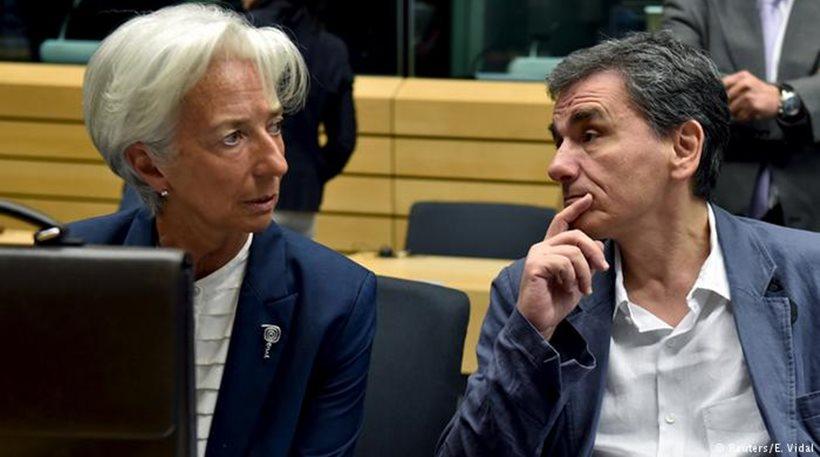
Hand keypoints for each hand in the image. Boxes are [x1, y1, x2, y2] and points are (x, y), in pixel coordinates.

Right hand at [516, 194, 608, 339]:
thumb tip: (598, 242)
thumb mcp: (579, 279)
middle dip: (594, 252)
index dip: (575, 208)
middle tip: (602, 269)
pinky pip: (564, 263)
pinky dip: (572, 277)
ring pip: (573, 251)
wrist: (541, 322)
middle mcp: (542, 247)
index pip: (562, 221)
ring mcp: (537, 255)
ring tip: (583, 289)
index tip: (588, 197)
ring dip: (584, 273)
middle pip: (575, 234)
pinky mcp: (534, 265)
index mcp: (551, 248)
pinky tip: (567, 288)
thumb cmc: (557, 301)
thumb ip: (587, 261)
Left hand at [722, 70, 779, 121]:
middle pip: (724, 98)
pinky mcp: (753, 106)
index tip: (717, 99)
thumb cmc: (759, 91)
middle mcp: (745, 84)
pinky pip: (739, 116)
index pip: (722, 84)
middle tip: (732, 107)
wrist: (778, 99)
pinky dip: (741, 118)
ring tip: (742, 110)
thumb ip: (731, 85)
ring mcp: (749, 95)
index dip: (717, 93)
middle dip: (726, 105)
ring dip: (734, 113)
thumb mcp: (746, 82)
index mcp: (742, 76)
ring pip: (730, 109)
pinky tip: (748, 113)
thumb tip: (713, 93)